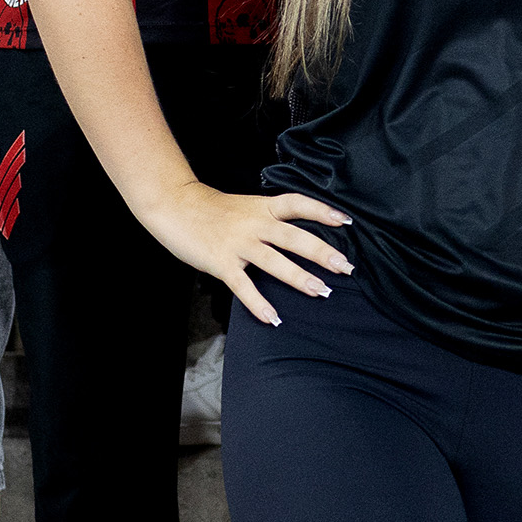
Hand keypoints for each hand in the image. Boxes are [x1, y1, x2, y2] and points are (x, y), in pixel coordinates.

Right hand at [144, 181, 353, 324]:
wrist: (175, 206)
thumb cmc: (212, 209)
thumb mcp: (246, 206)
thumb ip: (268, 218)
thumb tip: (295, 235)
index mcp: (262, 207)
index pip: (298, 204)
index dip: (322, 211)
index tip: (346, 220)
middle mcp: (254, 223)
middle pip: (294, 236)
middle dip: (321, 252)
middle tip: (345, 267)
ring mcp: (238, 243)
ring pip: (274, 261)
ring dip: (299, 277)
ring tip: (321, 291)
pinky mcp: (221, 262)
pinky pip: (243, 286)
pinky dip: (258, 303)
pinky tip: (273, 317)